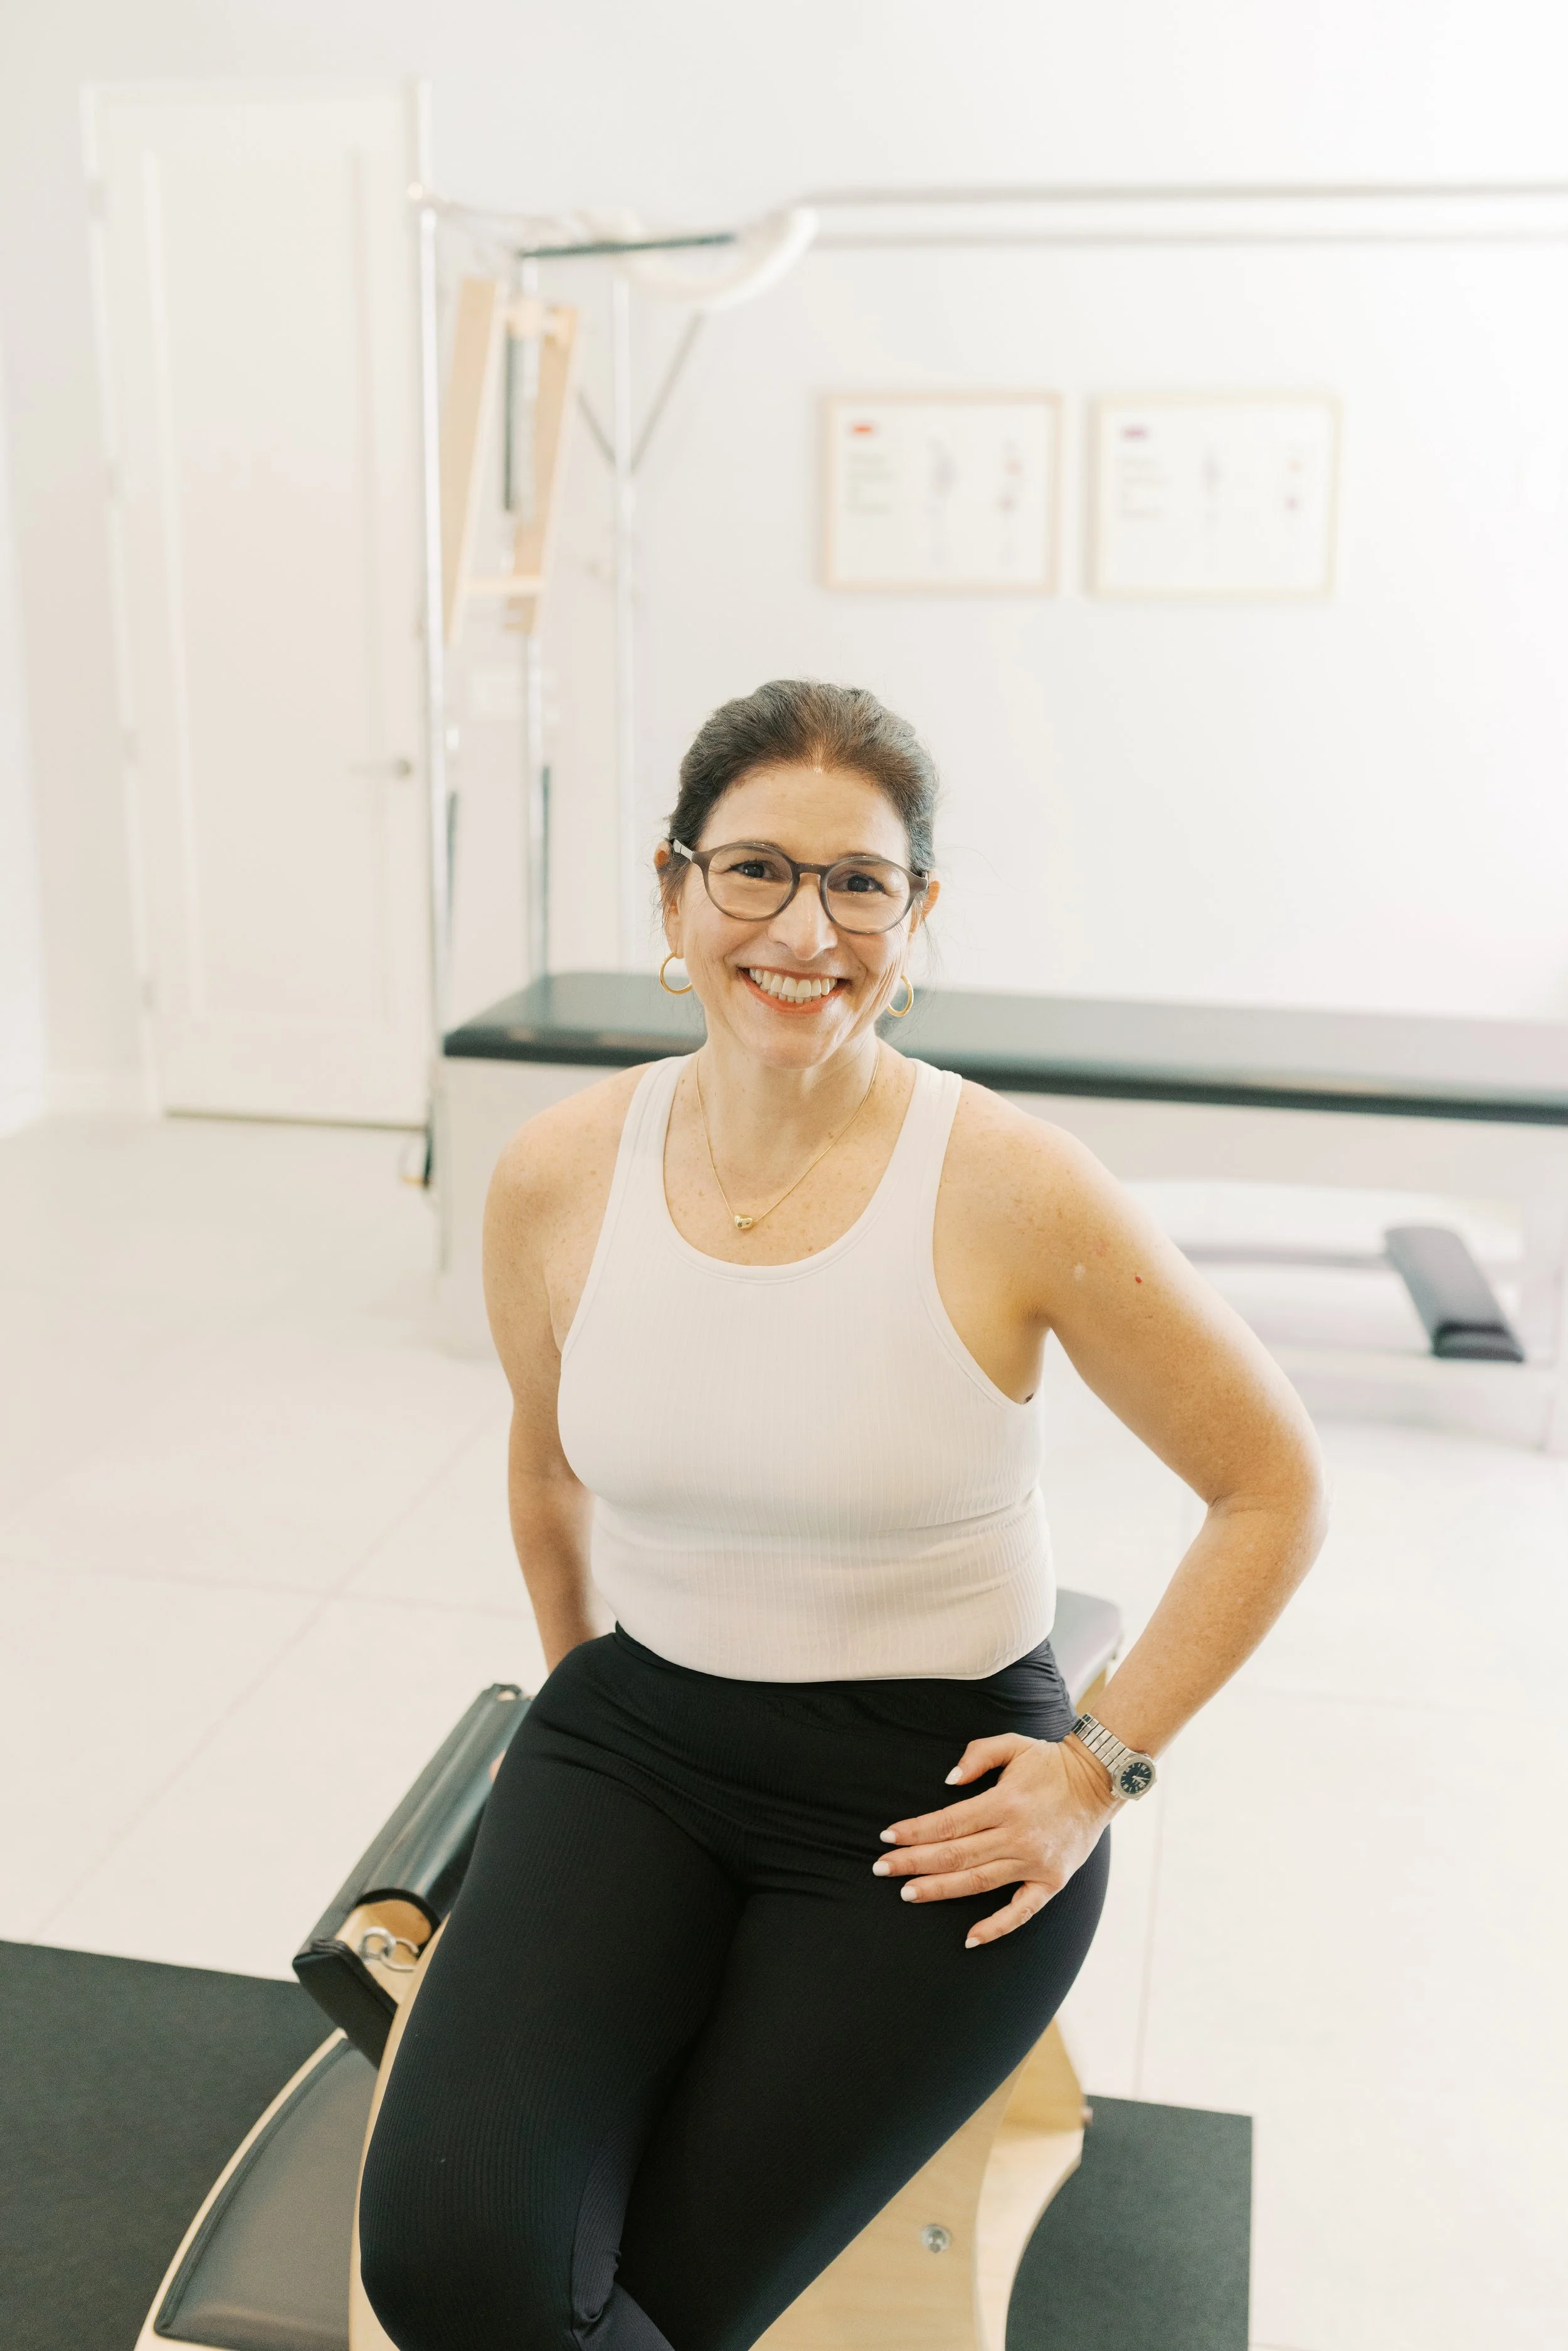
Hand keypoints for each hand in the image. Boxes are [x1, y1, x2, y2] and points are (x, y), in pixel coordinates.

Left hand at [873, 1733, 1117, 1947]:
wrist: (1099, 1781)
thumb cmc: (1049, 1762)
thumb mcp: (1013, 1743)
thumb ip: (977, 1755)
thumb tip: (948, 1782)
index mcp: (1006, 1802)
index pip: (948, 1823)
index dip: (914, 1831)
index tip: (886, 1837)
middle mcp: (1018, 1835)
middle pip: (955, 1855)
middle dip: (913, 1862)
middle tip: (881, 1868)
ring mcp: (1035, 1863)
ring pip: (978, 1882)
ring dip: (939, 1889)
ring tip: (908, 1892)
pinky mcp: (1051, 1882)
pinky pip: (1021, 1912)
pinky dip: (996, 1927)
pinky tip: (969, 1938)